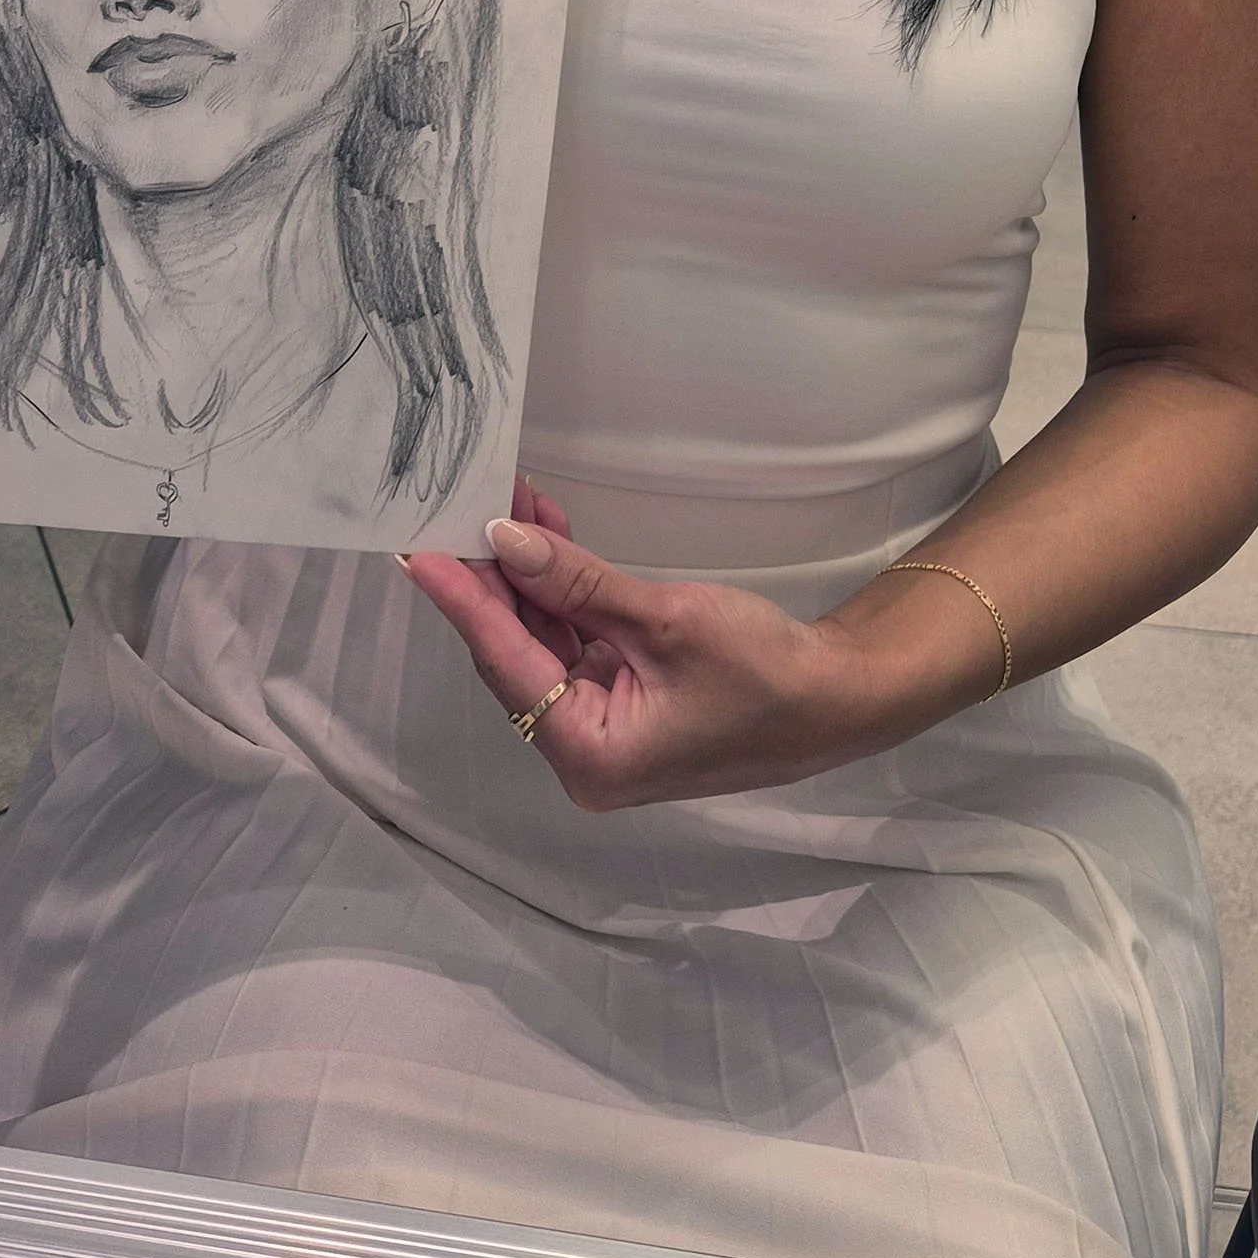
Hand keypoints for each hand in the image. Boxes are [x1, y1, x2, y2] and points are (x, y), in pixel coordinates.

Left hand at [401, 480, 889, 808]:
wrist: (837, 701)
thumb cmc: (764, 671)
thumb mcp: (667, 618)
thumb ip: (578, 582)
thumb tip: (504, 540)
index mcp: (590, 755)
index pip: (506, 665)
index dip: (465, 602)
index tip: (420, 553)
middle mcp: (583, 754)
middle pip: (516, 657)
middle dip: (498, 580)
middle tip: (471, 508)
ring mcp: (602, 731)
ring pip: (542, 646)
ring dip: (532, 579)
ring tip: (518, 502)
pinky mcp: (622, 707)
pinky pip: (573, 647)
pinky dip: (563, 596)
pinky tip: (552, 539)